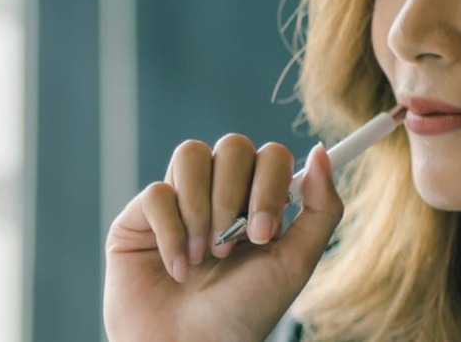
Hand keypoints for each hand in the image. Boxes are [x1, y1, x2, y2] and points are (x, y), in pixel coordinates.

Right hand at [104, 134, 343, 340]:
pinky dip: (171, 233)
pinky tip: (177, 268)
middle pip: (231, 146)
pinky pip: (156, 193)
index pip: (270, 156)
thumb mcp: (294, 264)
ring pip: (190, 155)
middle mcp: (218, 196)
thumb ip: (320, 209)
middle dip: (232, 198)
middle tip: (230, 246)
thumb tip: (321, 151)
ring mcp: (178, 202)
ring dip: (201, 209)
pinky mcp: (139, 217)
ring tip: (203, 256)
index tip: (263, 235)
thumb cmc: (242, 314)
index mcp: (257, 204)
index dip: (268, 184)